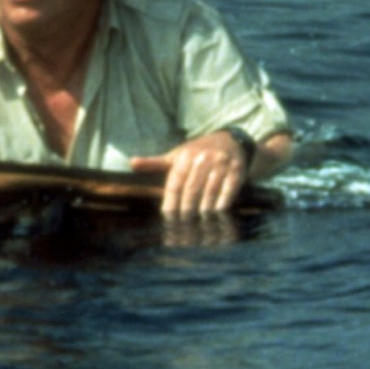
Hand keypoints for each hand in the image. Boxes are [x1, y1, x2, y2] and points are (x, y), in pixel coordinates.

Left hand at [128, 129, 251, 218]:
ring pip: (209, 194)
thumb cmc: (198, 152)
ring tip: (198, 227)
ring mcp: (222, 164)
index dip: (171, 202)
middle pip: (192, 191)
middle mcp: (204, 158)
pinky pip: (228, 193)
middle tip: (182, 227)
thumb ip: (155, 163)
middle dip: (186, 211)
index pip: (175, 183)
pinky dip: (221, 206)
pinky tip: (216, 216)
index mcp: (186, 155)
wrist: (231, 141)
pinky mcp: (237, 171)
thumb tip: (132, 163)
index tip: (168, 218)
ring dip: (203, 212)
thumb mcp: (177, 155)